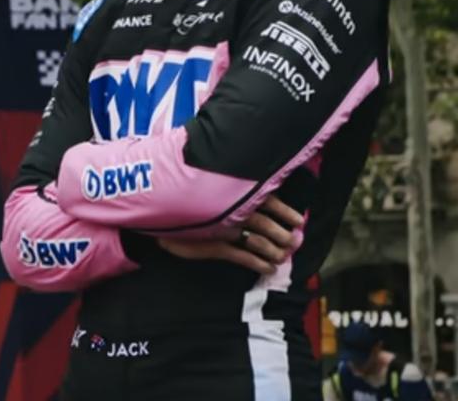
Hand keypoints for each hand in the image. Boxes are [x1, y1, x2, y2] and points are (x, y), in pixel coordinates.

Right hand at [157, 196, 303, 274]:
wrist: (158, 213)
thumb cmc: (184, 198)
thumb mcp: (209, 188)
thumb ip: (231, 188)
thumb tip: (257, 191)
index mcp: (233, 192)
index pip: (268, 200)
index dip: (286, 212)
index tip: (299, 221)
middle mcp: (231, 209)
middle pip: (267, 223)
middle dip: (284, 235)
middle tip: (295, 243)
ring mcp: (223, 228)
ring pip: (258, 241)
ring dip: (274, 251)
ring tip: (282, 257)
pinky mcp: (215, 245)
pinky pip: (243, 257)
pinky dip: (259, 264)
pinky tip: (269, 269)